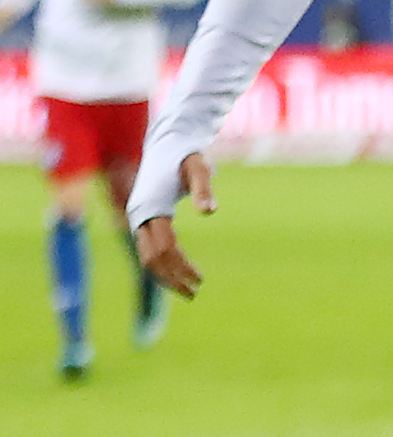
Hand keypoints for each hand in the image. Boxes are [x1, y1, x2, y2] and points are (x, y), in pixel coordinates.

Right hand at [135, 151, 215, 297]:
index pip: (165, 248)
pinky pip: (147, 248)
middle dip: (171, 277)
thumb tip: (210, 212)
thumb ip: (204, 188)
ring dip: (165, 275)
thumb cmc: (188, 155)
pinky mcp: (142, 217)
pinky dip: (161, 264)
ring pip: (146, 256)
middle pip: (152, 257)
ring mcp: (138, 217)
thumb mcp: (200, 169)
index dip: (181, 267)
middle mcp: (139, 214)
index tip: (200, 281)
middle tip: (195, 293)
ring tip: (189, 290)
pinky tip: (178, 273)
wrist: (168, 142)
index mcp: (152, 206)